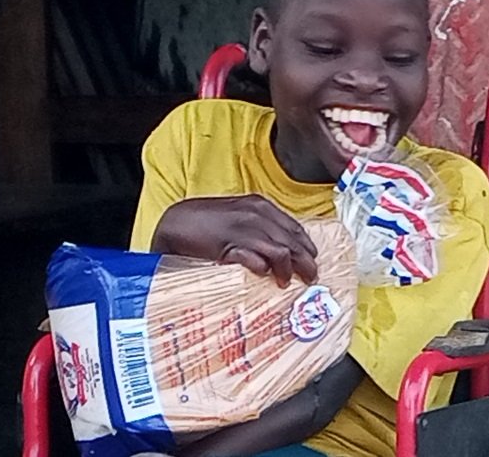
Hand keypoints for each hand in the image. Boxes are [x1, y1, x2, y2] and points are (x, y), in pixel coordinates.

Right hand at [150, 195, 317, 286]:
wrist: (176, 223)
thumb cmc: (205, 221)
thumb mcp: (237, 216)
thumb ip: (257, 226)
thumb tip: (278, 247)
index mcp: (259, 205)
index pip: (294, 227)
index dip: (306, 245)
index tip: (312, 259)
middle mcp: (256, 215)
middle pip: (292, 241)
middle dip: (305, 261)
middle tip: (311, 277)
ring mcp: (244, 230)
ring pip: (281, 251)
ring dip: (288, 269)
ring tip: (287, 282)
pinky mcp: (230, 246)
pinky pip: (256, 259)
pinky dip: (264, 269)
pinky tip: (265, 275)